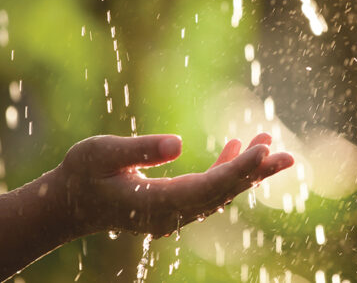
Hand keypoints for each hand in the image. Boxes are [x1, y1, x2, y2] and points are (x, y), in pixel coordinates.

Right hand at [57, 133, 293, 236]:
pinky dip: (227, 169)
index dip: (237, 170)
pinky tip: (238, 146)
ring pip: (222, 192)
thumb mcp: (100, 154)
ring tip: (270, 143)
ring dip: (247, 170)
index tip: (263, 153)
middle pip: (224, 192)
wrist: (69, 204)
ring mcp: (175, 212)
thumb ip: (138, 149)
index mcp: (157, 203)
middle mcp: (172, 213)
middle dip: (256, 173)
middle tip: (287, 155)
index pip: (207, 187)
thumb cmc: (81, 174)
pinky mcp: (175, 205)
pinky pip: (210, 189)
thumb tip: (177, 143)